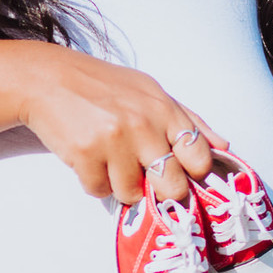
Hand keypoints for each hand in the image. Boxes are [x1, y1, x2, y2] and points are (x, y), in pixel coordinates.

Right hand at [13, 42, 226, 203]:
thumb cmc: (103, 85)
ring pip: (132, 193)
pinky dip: (93, 182)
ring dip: (120, 184)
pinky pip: (99, 191)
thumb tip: (224, 147)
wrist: (48, 79)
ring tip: (108, 158)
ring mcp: (114, 141)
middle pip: (172, 186)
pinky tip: (88, 157)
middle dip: (159, 189)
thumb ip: (189, 119)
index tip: (180, 171)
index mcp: (164, 109)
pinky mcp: (85, 155)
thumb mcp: (150, 91)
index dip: (192, 173)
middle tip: (143, 174)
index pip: (199, 157)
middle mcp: (143, 125)